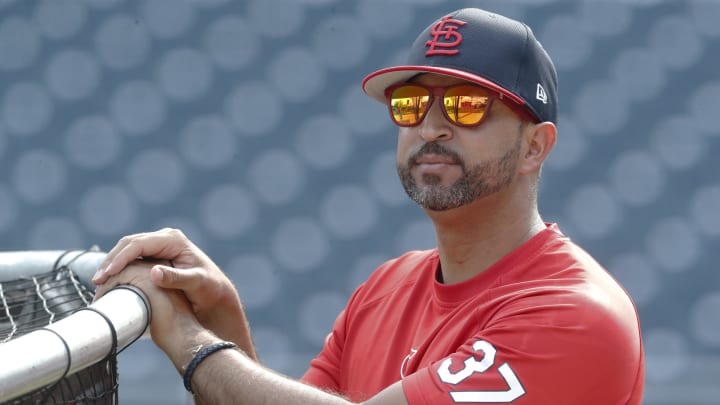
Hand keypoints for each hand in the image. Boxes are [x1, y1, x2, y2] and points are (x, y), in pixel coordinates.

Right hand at [92, 228, 256, 358]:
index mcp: (173, 240)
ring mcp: (159, 245)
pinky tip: (109, 280)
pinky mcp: (155, 255)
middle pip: (129, 244)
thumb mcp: (196, 283)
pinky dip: (118, 267)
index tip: (107, 274)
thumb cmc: (209, 288)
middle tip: (97, 280)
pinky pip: (132, 257)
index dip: (121, 258)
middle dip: (111, 260)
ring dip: (112, 264)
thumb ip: (177, 278)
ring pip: (127, 250)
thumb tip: (154, 273)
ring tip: (98, 281)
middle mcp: (165, 238)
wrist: (216, 292)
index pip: (139, 245)